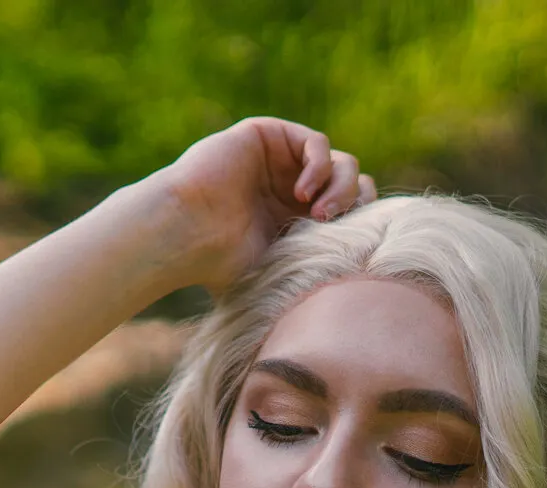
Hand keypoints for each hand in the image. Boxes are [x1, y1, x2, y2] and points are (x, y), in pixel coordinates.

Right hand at [145, 116, 376, 297]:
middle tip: (332, 226)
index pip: (350, 210)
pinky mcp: (266, 135)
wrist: (186, 234)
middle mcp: (287, 187)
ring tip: (320, 213)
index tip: (350, 244)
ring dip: (339, 187)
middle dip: (353, 204)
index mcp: (293, 218)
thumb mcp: (281, 271)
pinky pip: (316, 143)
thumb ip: (315, 268)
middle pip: (351, 184)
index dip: (361, 222)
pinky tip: (302, 191)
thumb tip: (355, 292)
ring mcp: (278, 161)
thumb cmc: (220, 264)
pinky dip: (320, 166)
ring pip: (340, 162)